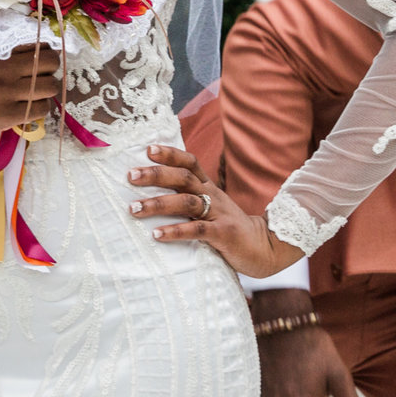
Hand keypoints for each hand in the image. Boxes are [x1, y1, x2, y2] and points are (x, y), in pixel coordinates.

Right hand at [0, 46, 62, 142]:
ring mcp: (5, 94)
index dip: (47, 51)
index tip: (45, 57)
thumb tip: (36, 48)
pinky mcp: (5, 116)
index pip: (37, 46)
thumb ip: (3, 53)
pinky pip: (40, 109)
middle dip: (53, 68)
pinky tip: (33, 106)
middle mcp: (2, 71)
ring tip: (41, 92)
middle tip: (46, 74)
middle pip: (49, 63)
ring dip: (50, 89)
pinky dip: (42, 108)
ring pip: (49, 87)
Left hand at [129, 145, 303, 279]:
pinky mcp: (224, 235)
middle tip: (130, 176)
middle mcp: (213, 196)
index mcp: (209, 188)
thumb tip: (151, 195)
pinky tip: (157, 234)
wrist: (264, 248)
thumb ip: (188, 200)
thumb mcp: (211, 208)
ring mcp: (220, 214)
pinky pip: (198, 230)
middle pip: (183, 178)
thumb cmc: (229, 229)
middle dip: (156, 175)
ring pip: (187, 203)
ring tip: (134, 209)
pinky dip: (176, 231)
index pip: (189, 163)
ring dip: (158, 204)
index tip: (147, 149)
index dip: (170, 153)